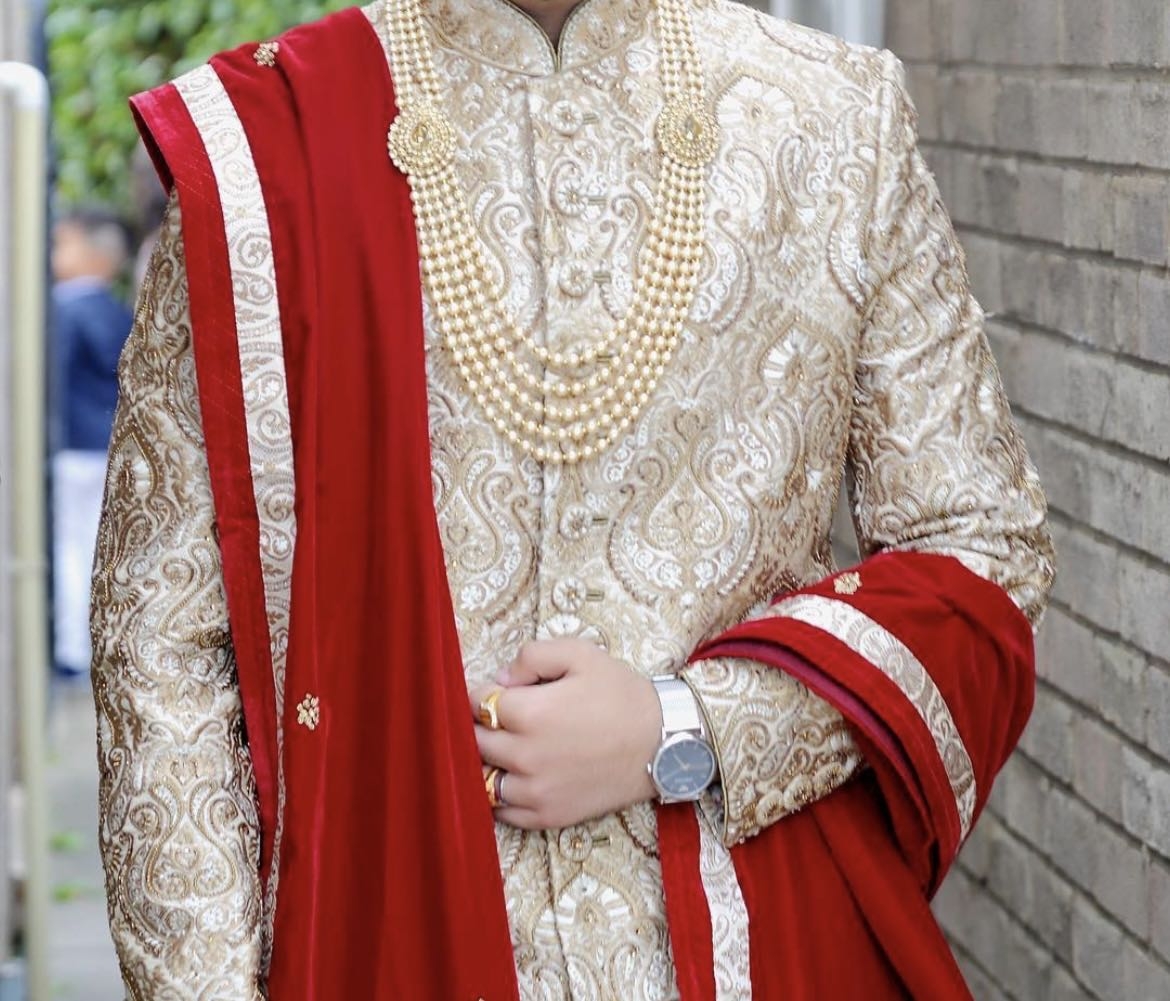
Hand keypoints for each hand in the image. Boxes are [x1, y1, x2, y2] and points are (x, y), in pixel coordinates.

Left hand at [470, 639, 661, 829]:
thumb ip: (533, 656)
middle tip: (495, 718)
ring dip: (484, 762)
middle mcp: (526, 756)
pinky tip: (511, 779)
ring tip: (501, 749)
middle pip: (473, 741)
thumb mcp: (581, 654)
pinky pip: (502, 813)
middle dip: (478, 725)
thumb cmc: (623, 695)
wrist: (663, 743)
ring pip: (481, 779)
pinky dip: (498, 797)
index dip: (480, 693)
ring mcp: (535, 791)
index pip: (476, 703)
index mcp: (530, 713)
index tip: (492, 691)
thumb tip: (500, 679)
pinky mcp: (548, 815)